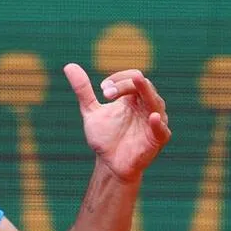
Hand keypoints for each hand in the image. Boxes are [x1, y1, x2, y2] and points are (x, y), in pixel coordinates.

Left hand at [64, 63, 170, 182]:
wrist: (109, 164)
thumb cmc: (105, 137)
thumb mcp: (91, 111)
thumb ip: (83, 90)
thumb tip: (68, 66)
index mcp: (134, 98)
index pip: (133, 78)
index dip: (119, 79)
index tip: (102, 90)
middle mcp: (147, 106)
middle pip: (144, 86)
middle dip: (125, 85)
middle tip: (106, 93)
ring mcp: (153, 122)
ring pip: (156, 102)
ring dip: (145, 93)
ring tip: (136, 84)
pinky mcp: (157, 139)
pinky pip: (161, 129)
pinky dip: (158, 123)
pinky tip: (152, 117)